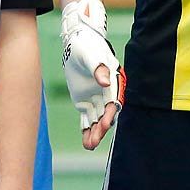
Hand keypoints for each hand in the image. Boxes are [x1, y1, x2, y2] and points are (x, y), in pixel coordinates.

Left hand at [61, 0, 122, 149]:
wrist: (76, 44)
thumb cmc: (87, 46)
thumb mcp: (91, 55)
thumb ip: (99, 68)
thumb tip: (105, 82)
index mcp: (113, 82)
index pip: (113, 101)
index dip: (110, 113)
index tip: (105, 124)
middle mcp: (106, 93)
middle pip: (106, 113)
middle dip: (102, 127)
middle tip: (97, 138)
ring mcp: (95, 99)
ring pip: (97, 120)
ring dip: (95, 133)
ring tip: (90, 145)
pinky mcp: (84, 103)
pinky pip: (87, 119)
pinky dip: (86, 131)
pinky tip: (86, 143)